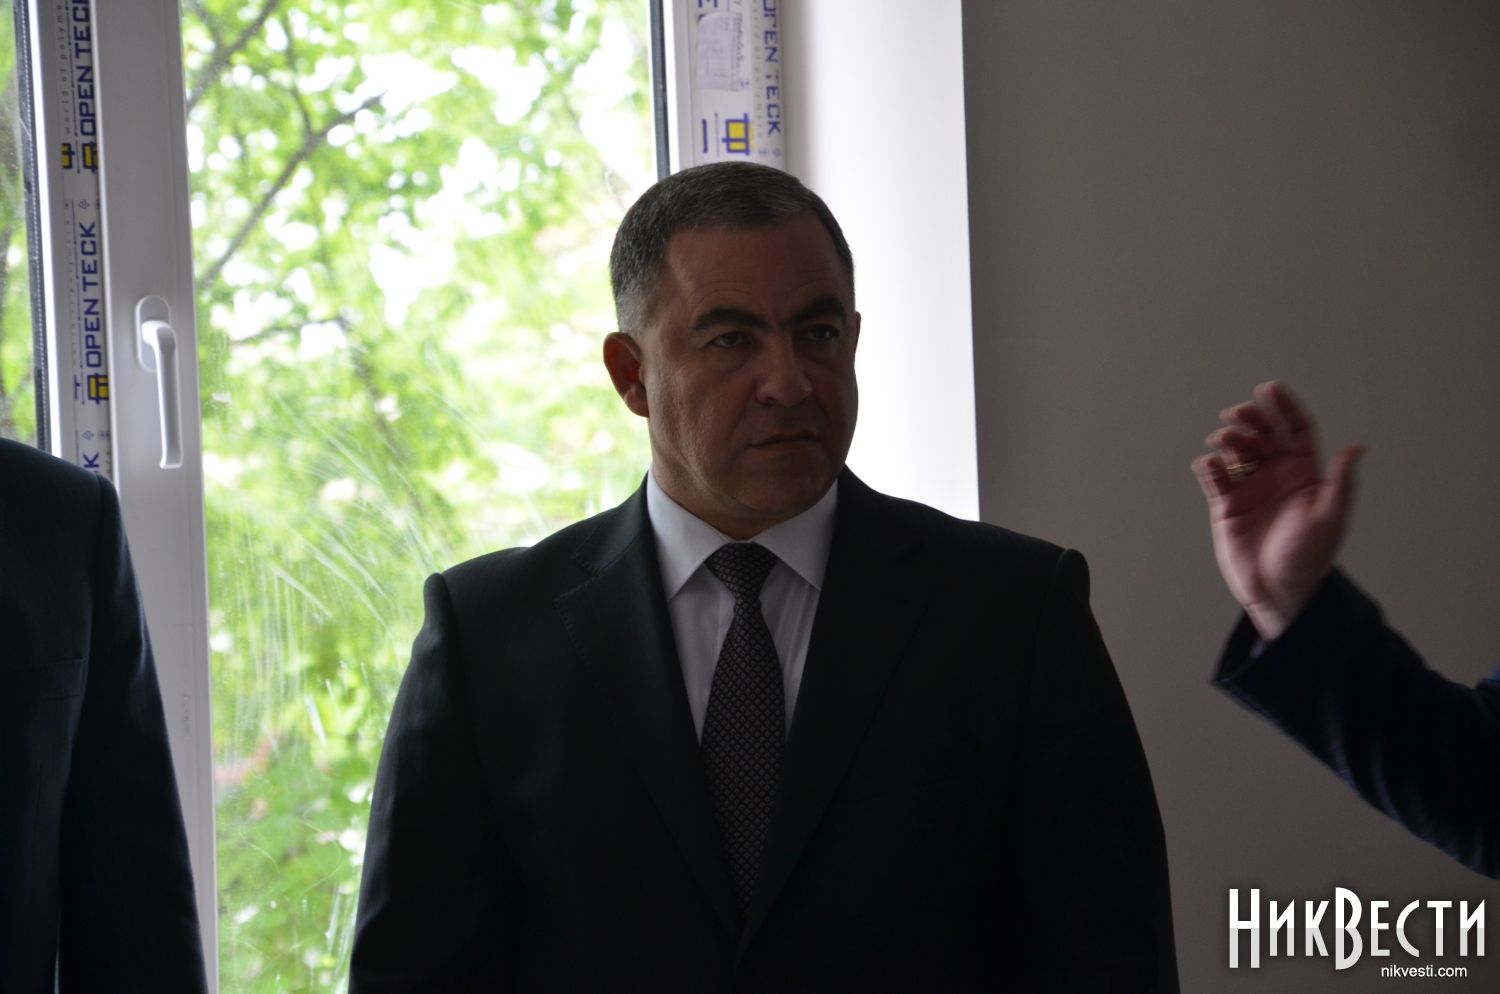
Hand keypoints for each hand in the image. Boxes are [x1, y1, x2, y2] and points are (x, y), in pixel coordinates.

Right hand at [1192, 381, 1364, 640]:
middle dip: (1250, 417)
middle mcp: (1276, 474)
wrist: (1278, 590)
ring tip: (1224, 440)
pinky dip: (1210, 465)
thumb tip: (1357, 447)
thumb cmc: (1309, 556)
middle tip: (1238, 413)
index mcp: (1304, 472)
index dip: (1284, 407)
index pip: (1294, 429)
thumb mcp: (1331, 517)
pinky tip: (1211, 463)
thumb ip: (1341, 481)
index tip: (1270, 389)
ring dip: (1229, 438)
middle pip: (1262, 433)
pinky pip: (1214, 476)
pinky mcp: (1226, 504)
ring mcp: (1250, 487)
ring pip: (1236, 449)